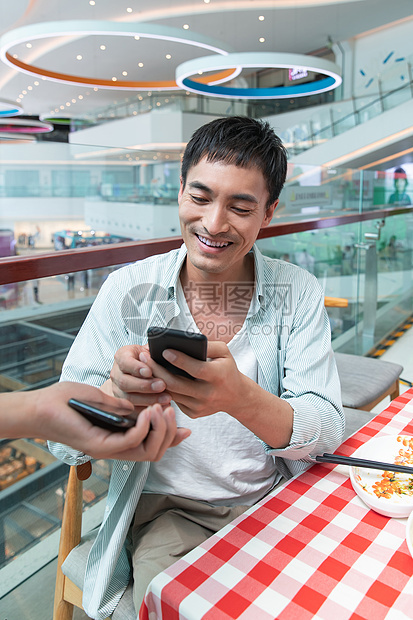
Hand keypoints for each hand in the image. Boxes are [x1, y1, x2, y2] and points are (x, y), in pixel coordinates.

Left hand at [31, 382, 189, 459]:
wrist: (42, 406)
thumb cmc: (68, 403)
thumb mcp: (104, 401)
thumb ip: (124, 408)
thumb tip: (144, 409)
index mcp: (118, 438)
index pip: (151, 446)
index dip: (171, 440)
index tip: (187, 430)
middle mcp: (115, 448)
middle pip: (154, 453)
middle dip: (169, 434)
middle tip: (172, 412)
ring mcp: (107, 449)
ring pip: (147, 451)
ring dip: (160, 431)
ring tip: (162, 410)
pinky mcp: (99, 446)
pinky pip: (131, 442)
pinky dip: (144, 428)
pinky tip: (148, 411)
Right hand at [109, 344, 171, 409]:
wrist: (134, 373)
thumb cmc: (145, 360)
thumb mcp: (148, 350)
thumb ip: (153, 350)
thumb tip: (162, 348)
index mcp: (122, 356)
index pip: (124, 362)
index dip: (136, 367)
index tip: (149, 371)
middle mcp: (116, 374)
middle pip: (125, 382)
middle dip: (145, 385)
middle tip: (162, 385)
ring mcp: (117, 390)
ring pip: (128, 398)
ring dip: (149, 399)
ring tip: (166, 397)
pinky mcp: (122, 404)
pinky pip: (132, 410)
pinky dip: (147, 410)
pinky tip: (161, 407)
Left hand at [140, 341, 244, 418]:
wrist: (235, 396)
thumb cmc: (227, 369)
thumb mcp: (224, 353)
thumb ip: (208, 345)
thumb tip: (185, 340)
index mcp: (218, 376)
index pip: (196, 369)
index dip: (179, 360)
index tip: (164, 350)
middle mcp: (209, 394)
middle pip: (177, 383)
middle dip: (157, 369)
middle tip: (144, 356)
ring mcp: (200, 406)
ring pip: (172, 392)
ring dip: (156, 379)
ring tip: (144, 365)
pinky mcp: (193, 413)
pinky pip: (174, 399)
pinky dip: (163, 389)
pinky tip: (153, 377)